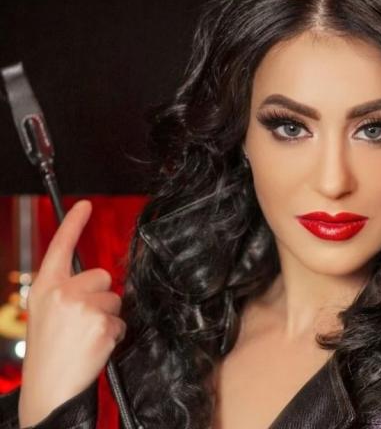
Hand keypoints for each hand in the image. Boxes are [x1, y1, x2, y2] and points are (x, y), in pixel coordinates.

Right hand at [18, 200, 125, 426]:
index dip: (74, 224)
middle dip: (101, 296)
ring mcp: (83, 307)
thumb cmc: (49, 353)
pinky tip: (95, 347)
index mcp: (45, 288)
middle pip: (103, 276)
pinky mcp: (102, 323)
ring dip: (108, 317)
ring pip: (116, 299)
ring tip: (86, 337)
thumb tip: (97, 281)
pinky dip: (114, 334)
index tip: (85, 204)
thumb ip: (65, 292)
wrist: (48, 388)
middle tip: (82, 322)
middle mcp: (62, 292)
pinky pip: (121, 321)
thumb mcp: (46, 314)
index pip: (60, 247)